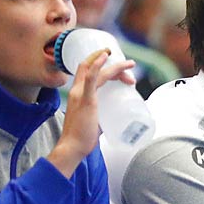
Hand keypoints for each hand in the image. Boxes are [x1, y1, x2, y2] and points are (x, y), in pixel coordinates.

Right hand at [49, 48, 133, 175]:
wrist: (73, 147)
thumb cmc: (82, 138)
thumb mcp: (95, 121)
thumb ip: (103, 116)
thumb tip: (116, 118)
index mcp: (78, 93)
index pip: (87, 71)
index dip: (101, 64)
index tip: (119, 69)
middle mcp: (77, 90)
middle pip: (93, 68)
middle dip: (113, 65)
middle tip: (129, 69)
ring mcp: (80, 93)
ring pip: (98, 71)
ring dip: (116, 66)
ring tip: (130, 65)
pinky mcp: (86, 99)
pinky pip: (91, 77)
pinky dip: (98, 65)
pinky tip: (105, 56)